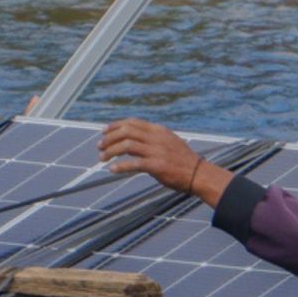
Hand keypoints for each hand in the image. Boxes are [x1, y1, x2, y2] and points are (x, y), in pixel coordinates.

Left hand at [98, 118, 231, 206]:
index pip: (132, 122)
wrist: (198, 174)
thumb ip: (150, 140)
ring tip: (102, 158)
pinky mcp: (157, 166)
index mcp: (158, 130)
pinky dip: (121, 166)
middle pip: (126, 131)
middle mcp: (156, 138)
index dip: (115, 125)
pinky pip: (134, 164)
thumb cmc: (182, 161)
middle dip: (109, 138)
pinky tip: (112, 169)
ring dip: (111, 151)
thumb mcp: (168, 143)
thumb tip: (130, 142)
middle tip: (99, 147)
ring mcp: (157, 151)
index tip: (103, 131)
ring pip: (127, 145)